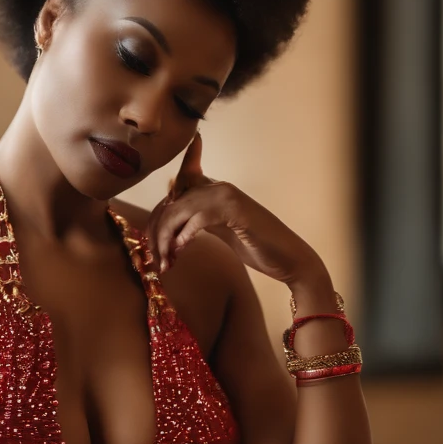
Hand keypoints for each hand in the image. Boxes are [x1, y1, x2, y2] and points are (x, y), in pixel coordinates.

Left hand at [146, 132, 329, 290]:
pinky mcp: (234, 211)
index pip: (180, 181)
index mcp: (216, 189)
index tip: (153, 230)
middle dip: (156, 231)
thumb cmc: (257, 246)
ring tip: (166, 262)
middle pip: (171, 202)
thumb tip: (172, 226)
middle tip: (154, 258)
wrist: (289, 258)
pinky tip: (180, 252)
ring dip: (166, 239)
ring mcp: (227, 196)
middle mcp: (219, 187)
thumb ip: (199, 221)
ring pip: (179, 210)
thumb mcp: (222, 230)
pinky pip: (197, 219)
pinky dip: (184, 236)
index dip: (158, 206)